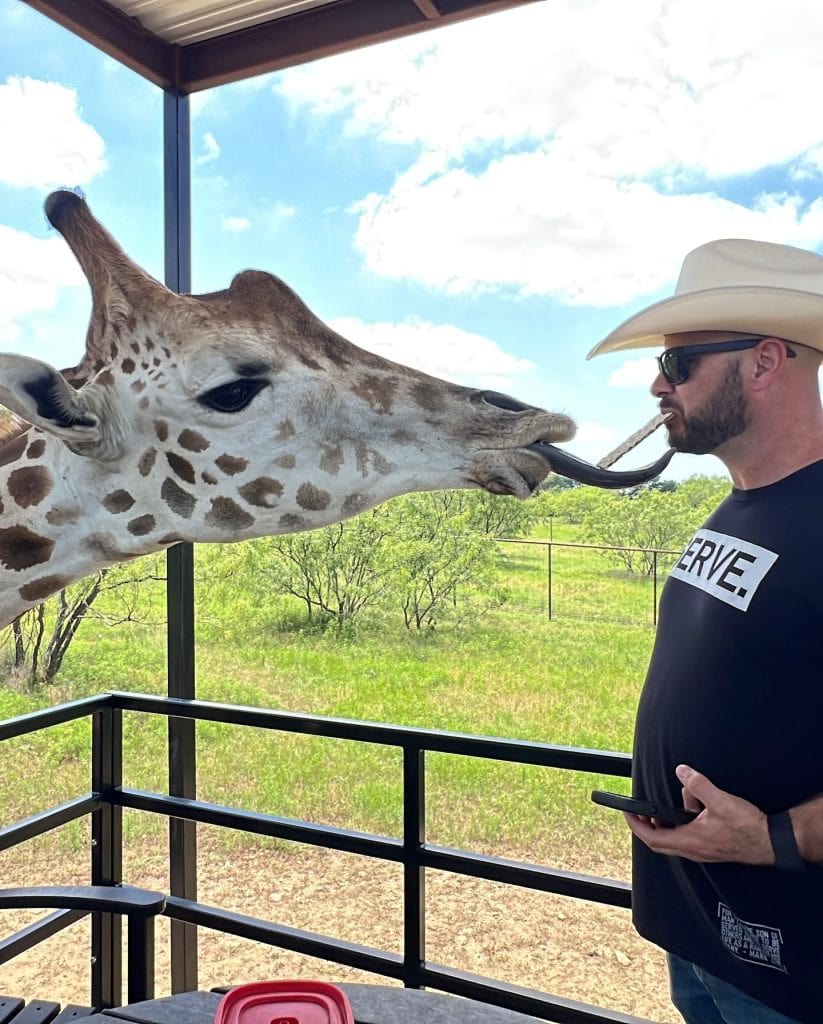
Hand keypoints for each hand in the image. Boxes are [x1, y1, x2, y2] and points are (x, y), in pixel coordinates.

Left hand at [625, 764, 773, 864]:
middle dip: (647, 823)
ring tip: (682, 796)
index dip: (635, 825)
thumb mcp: (720, 801)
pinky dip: (687, 818)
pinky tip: (698, 803)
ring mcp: (701, 850)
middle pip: (659, 840)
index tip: (626, 813)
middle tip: (639, 809)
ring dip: (672, 817)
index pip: (652, 838)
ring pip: (676, 836)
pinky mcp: (710, 847)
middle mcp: (693, 849)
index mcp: (690, 840)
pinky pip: (689, 833)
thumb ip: (699, 785)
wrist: (771, 842)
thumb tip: (682, 771)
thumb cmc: (748, 828)